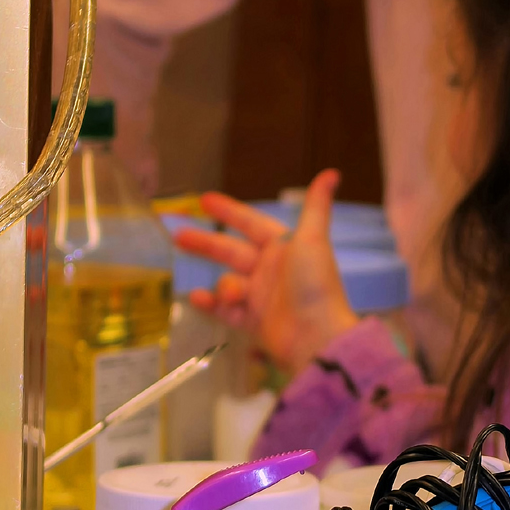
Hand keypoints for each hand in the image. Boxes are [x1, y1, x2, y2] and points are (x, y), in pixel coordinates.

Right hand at [172, 169, 357, 373]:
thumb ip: (316, 206)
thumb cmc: (315, 284)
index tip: (204, 199)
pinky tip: (197, 298)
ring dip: (225, 287)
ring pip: (229, 282)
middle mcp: (271, 270)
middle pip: (231, 251)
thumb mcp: (313, 240)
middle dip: (205, 243)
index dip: (229, 211)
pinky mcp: (254, 322)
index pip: (251, 223)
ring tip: (233, 296)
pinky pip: (225, 310)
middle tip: (177, 235)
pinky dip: (211, 305)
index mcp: (284, 248)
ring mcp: (261, 297)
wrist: (317, 336)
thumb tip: (331, 173)